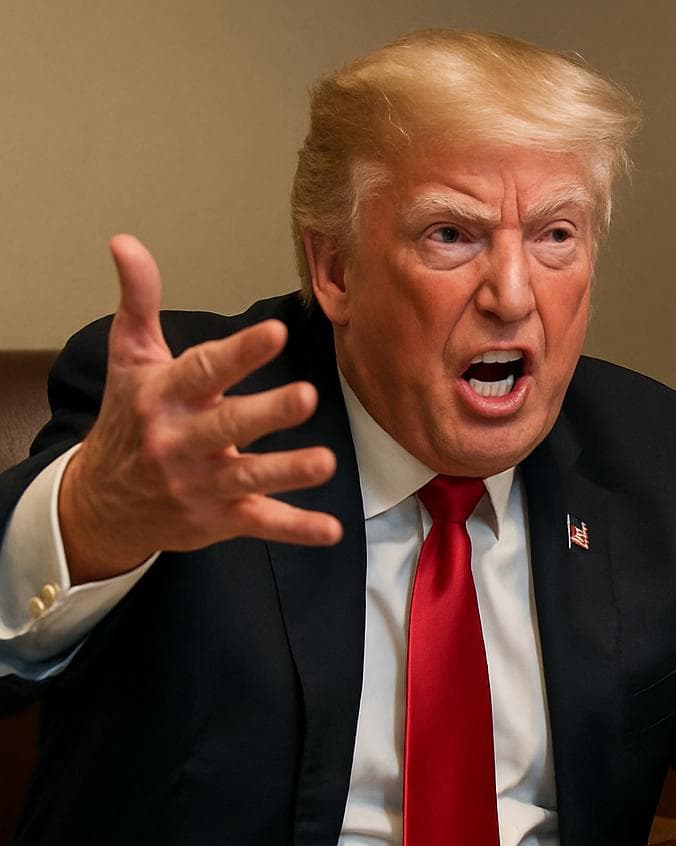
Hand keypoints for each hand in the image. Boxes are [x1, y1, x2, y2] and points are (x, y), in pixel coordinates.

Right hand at [58, 235, 341, 582]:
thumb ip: (140, 301)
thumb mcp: (130, 358)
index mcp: (165, 396)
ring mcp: (203, 484)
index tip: (274, 332)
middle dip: (267, 412)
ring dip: (288, 471)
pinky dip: (296, 530)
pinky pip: (262, 524)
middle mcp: (182, 441)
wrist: (100, 502)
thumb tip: (126, 242)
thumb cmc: (128, 420)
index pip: (204, 370)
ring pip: (250, 477)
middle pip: (229, 425)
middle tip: (306, 395)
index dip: (240, 353)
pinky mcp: (220, 519)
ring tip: (324, 462)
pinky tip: (331, 530)